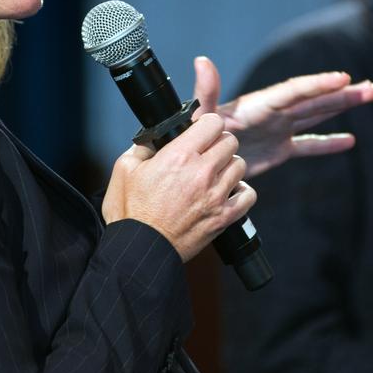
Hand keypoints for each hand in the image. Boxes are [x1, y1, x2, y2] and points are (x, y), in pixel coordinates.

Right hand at [101, 113, 255, 261]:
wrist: (140, 249)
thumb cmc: (130, 213)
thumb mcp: (124, 169)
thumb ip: (143, 147)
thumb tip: (154, 137)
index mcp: (179, 156)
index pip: (213, 122)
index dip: (207, 123)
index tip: (201, 130)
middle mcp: (202, 172)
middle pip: (230, 141)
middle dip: (218, 142)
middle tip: (207, 152)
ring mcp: (216, 195)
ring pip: (240, 165)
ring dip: (229, 166)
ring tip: (215, 173)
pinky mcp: (223, 217)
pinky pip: (248, 194)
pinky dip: (241, 191)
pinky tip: (226, 192)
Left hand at [191, 55, 372, 178]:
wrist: (196, 161)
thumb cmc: (195, 134)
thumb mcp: (199, 114)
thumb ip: (204, 90)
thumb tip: (202, 61)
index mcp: (259, 104)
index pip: (294, 92)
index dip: (318, 84)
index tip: (343, 78)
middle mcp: (274, 113)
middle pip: (314, 100)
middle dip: (342, 93)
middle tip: (371, 88)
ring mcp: (279, 129)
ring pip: (317, 115)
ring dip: (342, 106)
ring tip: (369, 95)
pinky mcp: (278, 149)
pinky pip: (308, 144)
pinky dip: (327, 143)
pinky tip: (349, 141)